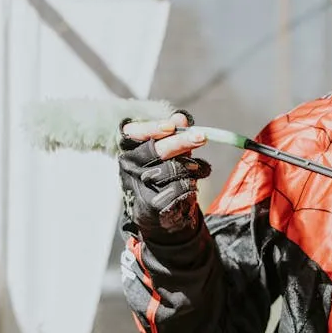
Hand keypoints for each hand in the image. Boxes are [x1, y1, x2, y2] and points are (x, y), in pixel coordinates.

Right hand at [118, 111, 211, 238]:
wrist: (160, 215)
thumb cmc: (163, 175)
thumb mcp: (169, 152)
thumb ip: (174, 134)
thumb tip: (180, 117)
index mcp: (130, 148)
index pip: (134, 133)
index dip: (152, 128)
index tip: (171, 126)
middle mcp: (129, 166)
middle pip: (157, 150)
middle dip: (182, 142)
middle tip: (201, 137)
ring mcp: (138, 185)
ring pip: (172, 168)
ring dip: (190, 168)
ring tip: (195, 170)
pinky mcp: (150, 204)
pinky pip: (179, 188)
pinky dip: (190, 185)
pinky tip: (191, 185)